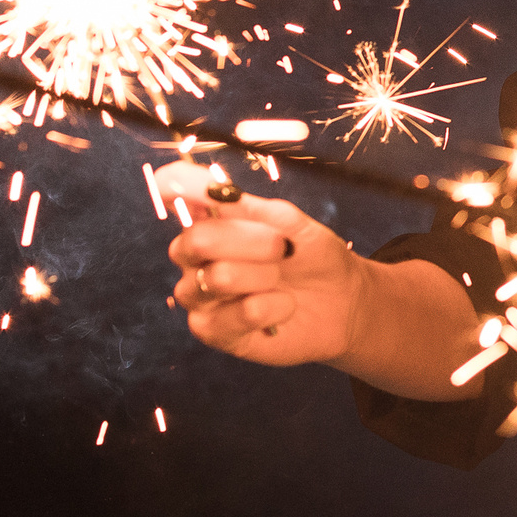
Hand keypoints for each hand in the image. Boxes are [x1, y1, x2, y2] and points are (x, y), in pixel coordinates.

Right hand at [161, 161, 365, 366]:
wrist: (341, 300)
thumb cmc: (311, 255)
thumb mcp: (292, 223)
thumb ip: (252, 208)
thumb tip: (215, 191)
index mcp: (210, 220)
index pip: (175, 193)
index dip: (179, 184)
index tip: (204, 185)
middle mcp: (195, 257)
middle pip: (195, 241)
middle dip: (249, 240)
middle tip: (283, 247)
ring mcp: (200, 296)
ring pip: (217, 278)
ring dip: (264, 275)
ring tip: (283, 278)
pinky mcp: (214, 332)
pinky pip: (235, 315)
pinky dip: (272, 307)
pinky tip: (284, 307)